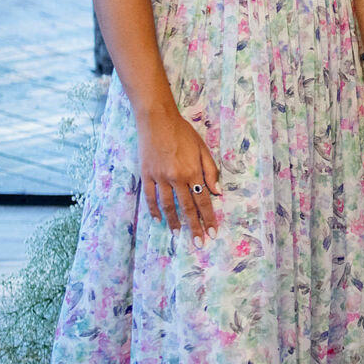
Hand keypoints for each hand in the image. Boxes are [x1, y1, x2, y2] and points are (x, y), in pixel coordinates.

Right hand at [134, 108, 221, 245]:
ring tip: (178, 234)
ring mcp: (159, 178)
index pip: (203, 200)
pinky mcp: (146, 175)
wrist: (157, 121)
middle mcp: (176, 178)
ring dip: (174, 221)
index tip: (213, 232)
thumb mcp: (203, 149)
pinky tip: (157, 220)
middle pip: (187, 207)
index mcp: (193, 171)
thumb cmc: (183, 133)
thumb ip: (211, 171)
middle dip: (194, 226)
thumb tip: (218, 192)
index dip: (209, 217)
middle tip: (199, 242)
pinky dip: (153, 210)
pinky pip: (150, 197)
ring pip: (167, 206)